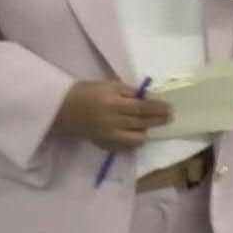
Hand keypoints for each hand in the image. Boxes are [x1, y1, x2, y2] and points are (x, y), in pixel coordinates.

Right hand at [52, 80, 171, 152]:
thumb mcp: (106, 85)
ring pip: (136, 138)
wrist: (62, 109)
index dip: (157, 108)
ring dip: (147, 132)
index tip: (169, 107)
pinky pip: (125, 146)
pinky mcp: (104, 144)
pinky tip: (138, 135)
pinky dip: (134, 141)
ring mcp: (109, 135)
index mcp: (113, 103)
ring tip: (153, 126)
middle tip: (170, 117)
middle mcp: (113, 121)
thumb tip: (145, 97)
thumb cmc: (85, 92)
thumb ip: (126, 92)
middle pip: (142, 122)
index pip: (142, 106)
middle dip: (158, 120)